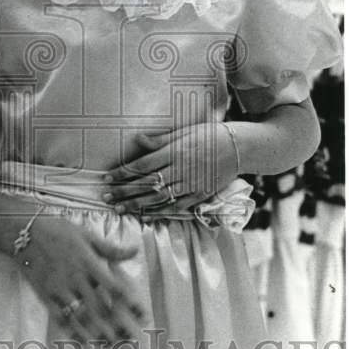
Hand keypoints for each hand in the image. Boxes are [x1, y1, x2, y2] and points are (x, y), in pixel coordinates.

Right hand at [18, 210, 145, 343]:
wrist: (24, 233)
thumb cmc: (57, 230)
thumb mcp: (86, 235)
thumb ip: (110, 248)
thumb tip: (134, 250)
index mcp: (89, 263)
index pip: (114, 286)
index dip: (129, 302)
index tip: (141, 314)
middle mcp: (76, 278)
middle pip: (100, 307)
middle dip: (116, 325)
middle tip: (130, 339)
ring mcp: (60, 288)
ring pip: (81, 316)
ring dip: (97, 332)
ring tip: (110, 346)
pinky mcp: (46, 295)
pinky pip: (60, 317)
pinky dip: (71, 331)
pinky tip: (82, 342)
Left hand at [103, 124, 239, 214]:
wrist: (241, 147)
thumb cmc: (210, 135)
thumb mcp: (184, 132)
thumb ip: (160, 140)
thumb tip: (137, 139)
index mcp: (175, 151)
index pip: (142, 164)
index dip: (123, 172)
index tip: (107, 178)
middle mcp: (181, 168)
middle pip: (147, 183)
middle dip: (124, 190)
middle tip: (107, 196)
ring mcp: (192, 183)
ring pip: (159, 197)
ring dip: (137, 204)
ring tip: (120, 208)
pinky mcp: (201, 194)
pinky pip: (178, 206)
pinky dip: (161, 212)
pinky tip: (145, 216)